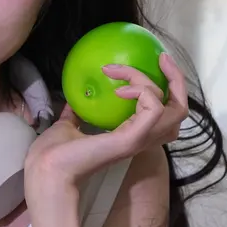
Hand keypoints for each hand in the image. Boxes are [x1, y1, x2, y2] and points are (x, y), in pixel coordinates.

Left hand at [24, 52, 187, 198]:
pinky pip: (154, 108)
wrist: (46, 168)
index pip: (165, 115)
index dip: (167, 89)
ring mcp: (139, 139)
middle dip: (177, 81)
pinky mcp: (132, 138)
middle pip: (180, 111)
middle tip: (162, 59)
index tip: (155, 64)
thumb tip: (74, 97)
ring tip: (119, 72)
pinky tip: (118, 89)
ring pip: (172, 107)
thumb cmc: (54, 154)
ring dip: (147, 81)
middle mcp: (141, 139)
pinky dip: (141, 91)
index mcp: (130, 136)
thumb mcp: (69, 125)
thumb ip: (77, 113)